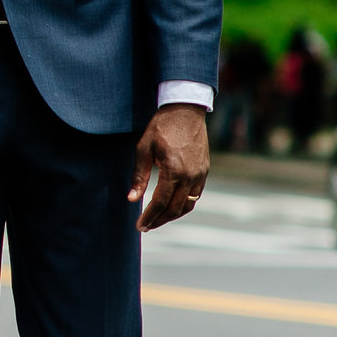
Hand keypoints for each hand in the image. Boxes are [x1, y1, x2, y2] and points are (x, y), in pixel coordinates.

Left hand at [130, 102, 208, 230]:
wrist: (186, 110)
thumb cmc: (162, 127)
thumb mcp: (144, 148)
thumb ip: (139, 176)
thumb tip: (131, 199)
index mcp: (173, 170)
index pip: (160, 203)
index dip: (149, 217)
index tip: (139, 226)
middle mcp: (190, 176)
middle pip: (175, 209)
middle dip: (159, 220)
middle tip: (146, 226)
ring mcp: (200, 174)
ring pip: (187, 205)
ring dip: (172, 215)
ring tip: (158, 219)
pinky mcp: (204, 171)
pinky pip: (196, 195)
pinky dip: (184, 204)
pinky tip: (172, 205)